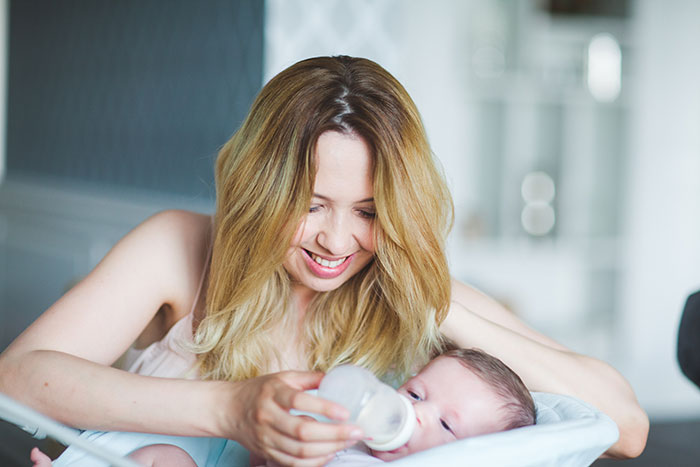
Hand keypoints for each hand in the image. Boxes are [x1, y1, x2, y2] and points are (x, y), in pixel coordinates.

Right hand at [228, 370, 363, 466]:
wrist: (228, 409)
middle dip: (334, 434)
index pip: (299, 401)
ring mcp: (266, 438)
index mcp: (272, 393)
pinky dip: (314, 462)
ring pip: (300, 451)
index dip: (324, 408)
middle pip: (302, 431)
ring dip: (329, 449)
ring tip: (348, 442)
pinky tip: (330, 454)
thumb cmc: (259, 390)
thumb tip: (335, 377)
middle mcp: (267, 416)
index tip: (345, 412)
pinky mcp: (266, 453)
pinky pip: (293, 464)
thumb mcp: (282, 377)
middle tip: (356, 431)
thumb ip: (308, 377)